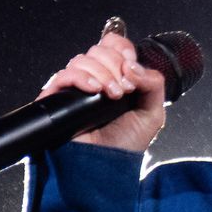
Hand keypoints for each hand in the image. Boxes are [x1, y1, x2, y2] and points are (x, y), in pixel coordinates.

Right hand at [42, 19, 166, 153]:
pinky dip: (81, 78)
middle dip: (115, 66)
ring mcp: (75, 88)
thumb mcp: (152, 113)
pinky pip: (63, 75)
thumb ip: (153, 83)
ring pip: (82, 59)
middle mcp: (94, 79)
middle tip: (123, 90)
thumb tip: (132, 66)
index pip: (113, 44)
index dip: (122, 49)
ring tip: (111, 97)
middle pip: (98, 50)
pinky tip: (94, 90)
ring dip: (102, 74)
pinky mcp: (58, 99)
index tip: (131, 69)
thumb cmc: (125, 145)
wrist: (106, 167)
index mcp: (114, 77)